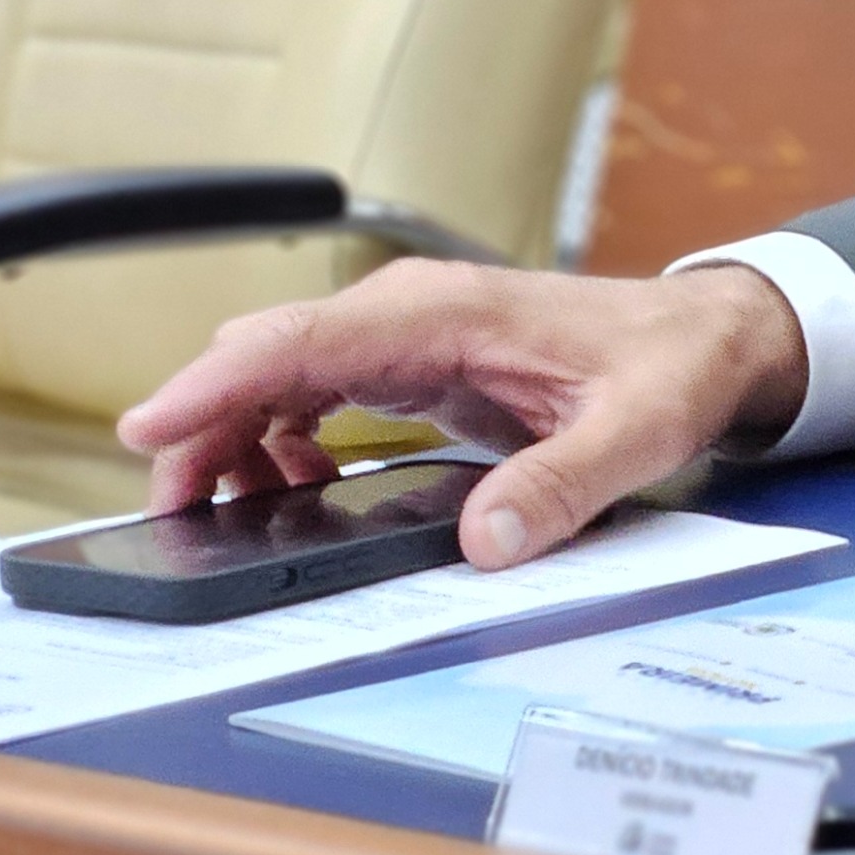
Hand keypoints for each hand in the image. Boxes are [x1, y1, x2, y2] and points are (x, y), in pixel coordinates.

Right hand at [116, 261, 808, 570]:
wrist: (708, 335)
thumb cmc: (672, 366)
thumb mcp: (639, 431)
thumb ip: (563, 484)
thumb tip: (485, 545)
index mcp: (447, 312)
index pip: (301, 340)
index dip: (215, 386)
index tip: (146, 429)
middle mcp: (412, 309)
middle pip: (268, 356)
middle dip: (204, 426)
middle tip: (173, 517)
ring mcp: (408, 331)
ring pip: (279, 374)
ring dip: (234, 437)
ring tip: (222, 515)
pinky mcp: (413, 360)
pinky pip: (314, 390)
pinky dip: (279, 436)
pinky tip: (294, 486)